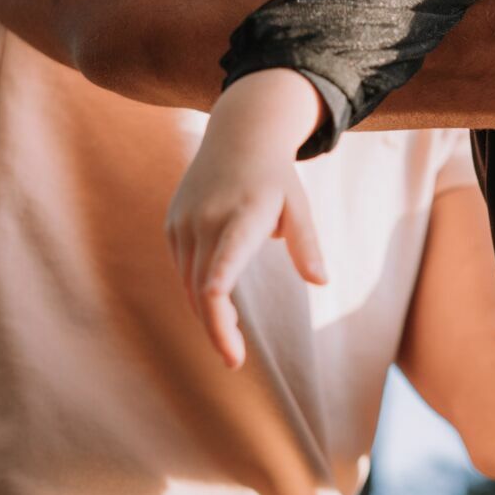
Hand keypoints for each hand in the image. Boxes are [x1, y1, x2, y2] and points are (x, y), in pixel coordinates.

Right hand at [165, 71, 327, 368]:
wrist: (238, 136)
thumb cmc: (275, 178)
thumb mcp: (297, 205)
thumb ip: (307, 244)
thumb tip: (321, 281)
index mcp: (240, 219)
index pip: (220, 273)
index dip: (219, 317)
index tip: (231, 351)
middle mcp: (206, 222)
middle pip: (203, 292)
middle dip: (217, 330)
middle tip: (235, 359)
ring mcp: (184, 223)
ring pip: (190, 284)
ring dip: (207, 313)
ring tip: (231, 335)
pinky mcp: (173, 225)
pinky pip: (183, 269)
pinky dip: (197, 292)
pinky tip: (217, 302)